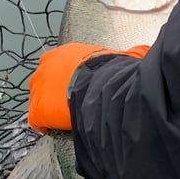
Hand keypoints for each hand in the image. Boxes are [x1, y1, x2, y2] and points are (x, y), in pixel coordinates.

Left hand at [27, 41, 148, 132]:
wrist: (100, 89)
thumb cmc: (111, 73)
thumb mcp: (121, 59)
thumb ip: (129, 55)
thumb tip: (144, 50)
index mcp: (66, 52)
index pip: (61, 62)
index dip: (68, 75)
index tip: (76, 84)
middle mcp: (48, 65)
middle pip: (46, 76)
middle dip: (54, 87)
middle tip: (67, 99)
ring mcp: (40, 86)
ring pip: (38, 96)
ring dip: (47, 103)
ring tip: (60, 114)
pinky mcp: (38, 107)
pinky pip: (35, 117)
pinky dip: (42, 123)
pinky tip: (52, 128)